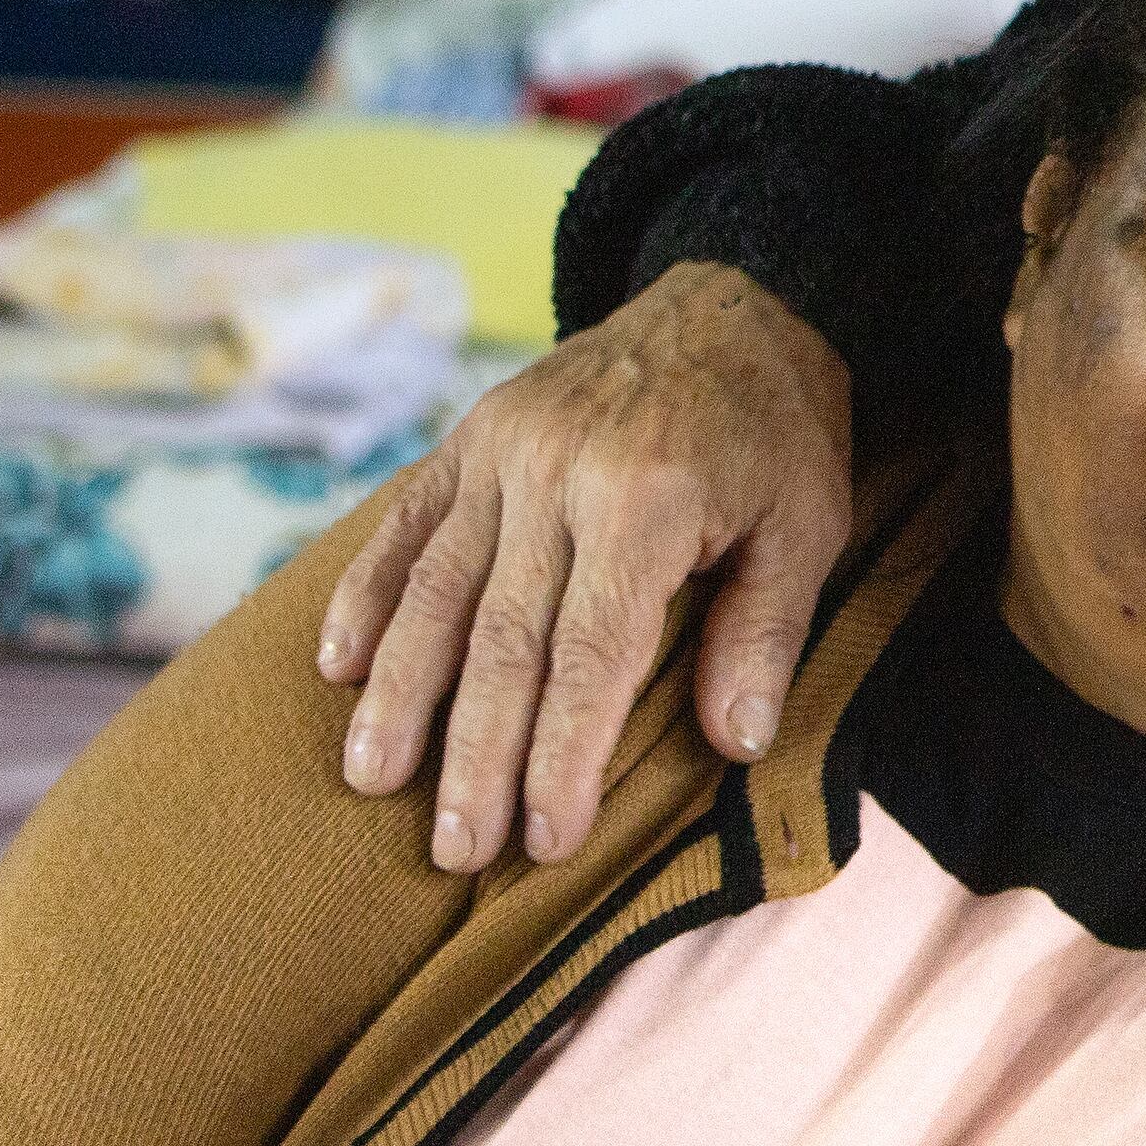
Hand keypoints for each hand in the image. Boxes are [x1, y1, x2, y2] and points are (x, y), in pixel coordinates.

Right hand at [316, 262, 855, 871]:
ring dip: (400, 692)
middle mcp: (559, 473)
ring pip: (436, 591)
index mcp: (648, 499)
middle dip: (475, 754)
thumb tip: (735, 744)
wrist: (733, 299)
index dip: (564, 754)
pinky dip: (365, 596)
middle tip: (454, 846)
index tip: (546, 839)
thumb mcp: (808, 522)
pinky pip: (405, 525)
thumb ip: (765, 632)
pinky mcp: (467, 437)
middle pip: (503, 640)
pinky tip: (336, 669)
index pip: (592, 655)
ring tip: (371, 778)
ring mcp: (502, 451)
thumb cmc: (777, 430)